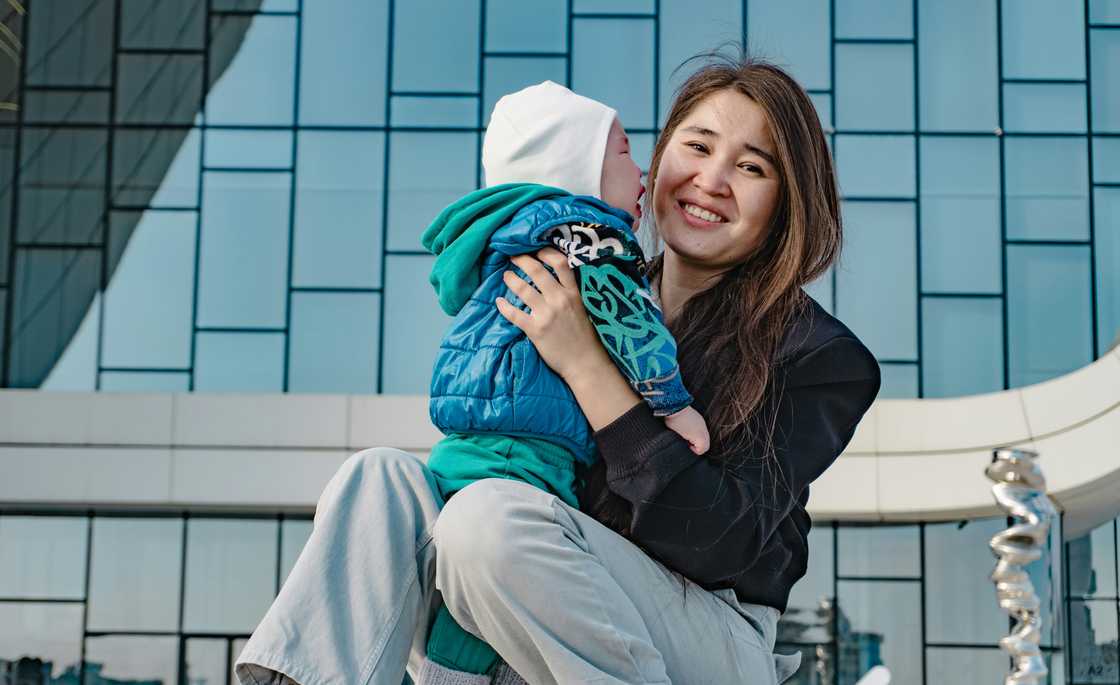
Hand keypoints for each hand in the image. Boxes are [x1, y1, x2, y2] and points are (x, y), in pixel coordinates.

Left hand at [495, 248, 608, 382]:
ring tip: (506, 276)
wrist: (584, 362)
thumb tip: (554, 279)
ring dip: (511, 279)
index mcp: (573, 293)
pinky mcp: (535, 330)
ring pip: (523, 288)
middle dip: (521, 260)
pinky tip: (499, 301)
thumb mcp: (584, 308)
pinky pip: (514, 313)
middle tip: (513, 257)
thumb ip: (570, 293)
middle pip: (537, 271)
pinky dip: (504, 306)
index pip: (560, 263)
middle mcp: (560, 299)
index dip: (545, 252)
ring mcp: (547, 314)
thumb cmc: (585, 337)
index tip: (536, 251)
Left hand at [664, 406, 710, 454]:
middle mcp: (704, 429)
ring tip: (686, 435)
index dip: (695, 451)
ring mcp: (702, 422)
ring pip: (704, 436)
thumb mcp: (678, 437)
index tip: (687, 446)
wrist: (674, 405)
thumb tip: (687, 446)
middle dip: (697, 445)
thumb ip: (686, 443)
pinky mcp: (699, 418)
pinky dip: (696, 431)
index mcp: (700, 436)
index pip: (703, 449)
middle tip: (687, 443)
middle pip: (706, 443)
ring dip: (697, 438)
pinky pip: (701, 428)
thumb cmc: (675, 421)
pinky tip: (687, 428)